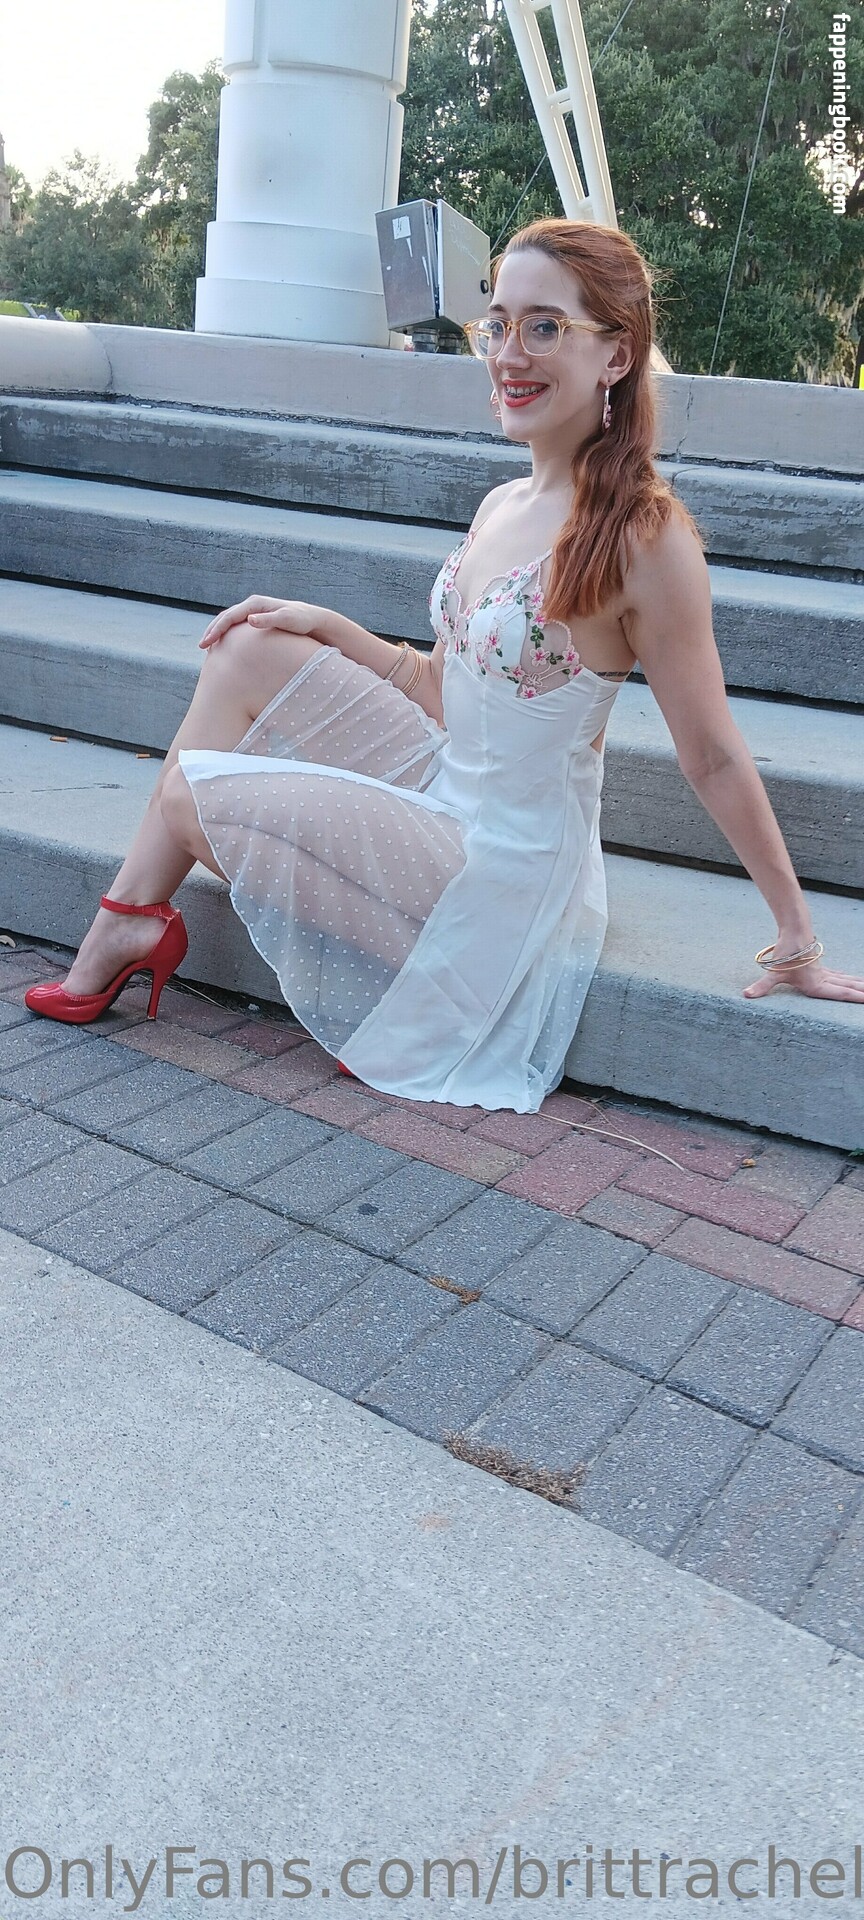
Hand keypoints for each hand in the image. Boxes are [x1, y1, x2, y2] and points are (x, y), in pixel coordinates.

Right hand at [199, 597, 325, 650]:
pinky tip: (224, 646)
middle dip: (212, 631)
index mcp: (255, 604)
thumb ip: (269, 620)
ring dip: (217, 632)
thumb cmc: (301, 621)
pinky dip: (227, 634)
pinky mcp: (256, 619)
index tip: (207, 643)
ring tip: (208, 647)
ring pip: (229, 621)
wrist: (311, 619)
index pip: (229, 616)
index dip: (217, 629)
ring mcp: (254, 612)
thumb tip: (249, 619)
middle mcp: (252, 605)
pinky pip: (236, 626)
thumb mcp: (287, 620)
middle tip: (202, 647)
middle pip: (225, 617)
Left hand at [743, 954, 863, 1001]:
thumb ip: (762, 986)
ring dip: (858, 985)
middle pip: (847, 987)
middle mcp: (822, 979)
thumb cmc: (785, 953)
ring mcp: (822, 972)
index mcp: (815, 985)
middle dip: (861, 993)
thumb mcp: (774, 972)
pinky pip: (838, 975)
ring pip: (845, 980)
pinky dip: (848, 979)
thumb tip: (746, 995)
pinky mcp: (820, 967)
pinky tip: (852, 980)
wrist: (794, 931)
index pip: (840, 993)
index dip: (855, 998)